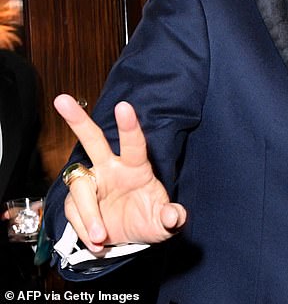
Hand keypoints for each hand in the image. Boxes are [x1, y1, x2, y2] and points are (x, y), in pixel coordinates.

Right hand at [54, 94, 186, 252]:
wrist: (131, 238)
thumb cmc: (150, 220)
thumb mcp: (164, 223)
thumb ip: (171, 218)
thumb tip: (174, 215)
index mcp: (136, 167)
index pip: (134, 144)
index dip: (129, 126)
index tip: (124, 106)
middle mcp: (111, 168)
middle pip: (93, 140)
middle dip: (77, 120)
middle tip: (61, 100)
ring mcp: (92, 183)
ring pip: (79, 186)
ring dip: (88, 213)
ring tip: (102, 236)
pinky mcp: (76, 200)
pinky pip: (74, 212)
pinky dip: (84, 229)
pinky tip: (97, 239)